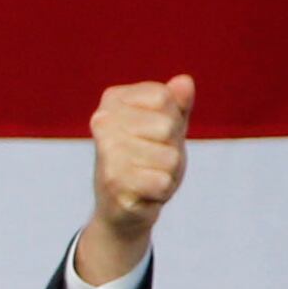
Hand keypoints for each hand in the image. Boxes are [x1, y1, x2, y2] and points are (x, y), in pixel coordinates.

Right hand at [76, 74, 193, 284]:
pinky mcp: (114, 184)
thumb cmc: (147, 159)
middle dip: (171, 146)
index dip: (172, 118)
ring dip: (168, 171)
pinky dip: (161, 191)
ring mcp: (106, 153)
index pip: (163, 97)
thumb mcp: (166, 125)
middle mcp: (102, 122)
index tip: (154, 133)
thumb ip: (177, 103)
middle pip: (167, 126)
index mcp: (112, 100)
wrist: (122, 207)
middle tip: (152, 158)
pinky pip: (163, 182)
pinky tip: (144, 192)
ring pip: (169, 156)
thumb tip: (185, 82)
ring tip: (148, 175)